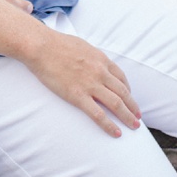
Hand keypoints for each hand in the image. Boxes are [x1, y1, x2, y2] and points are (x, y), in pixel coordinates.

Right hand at [23, 27, 140, 137]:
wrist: (39, 46)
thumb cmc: (54, 42)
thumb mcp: (81, 45)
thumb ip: (90, 55)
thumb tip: (92, 60)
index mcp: (101, 60)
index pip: (121, 78)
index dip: (128, 90)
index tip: (129, 97)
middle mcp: (100, 73)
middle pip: (123, 93)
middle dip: (133, 106)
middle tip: (137, 116)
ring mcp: (90, 85)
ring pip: (116, 104)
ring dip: (128, 117)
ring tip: (134, 126)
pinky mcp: (77, 95)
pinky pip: (98, 114)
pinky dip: (109, 125)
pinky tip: (116, 133)